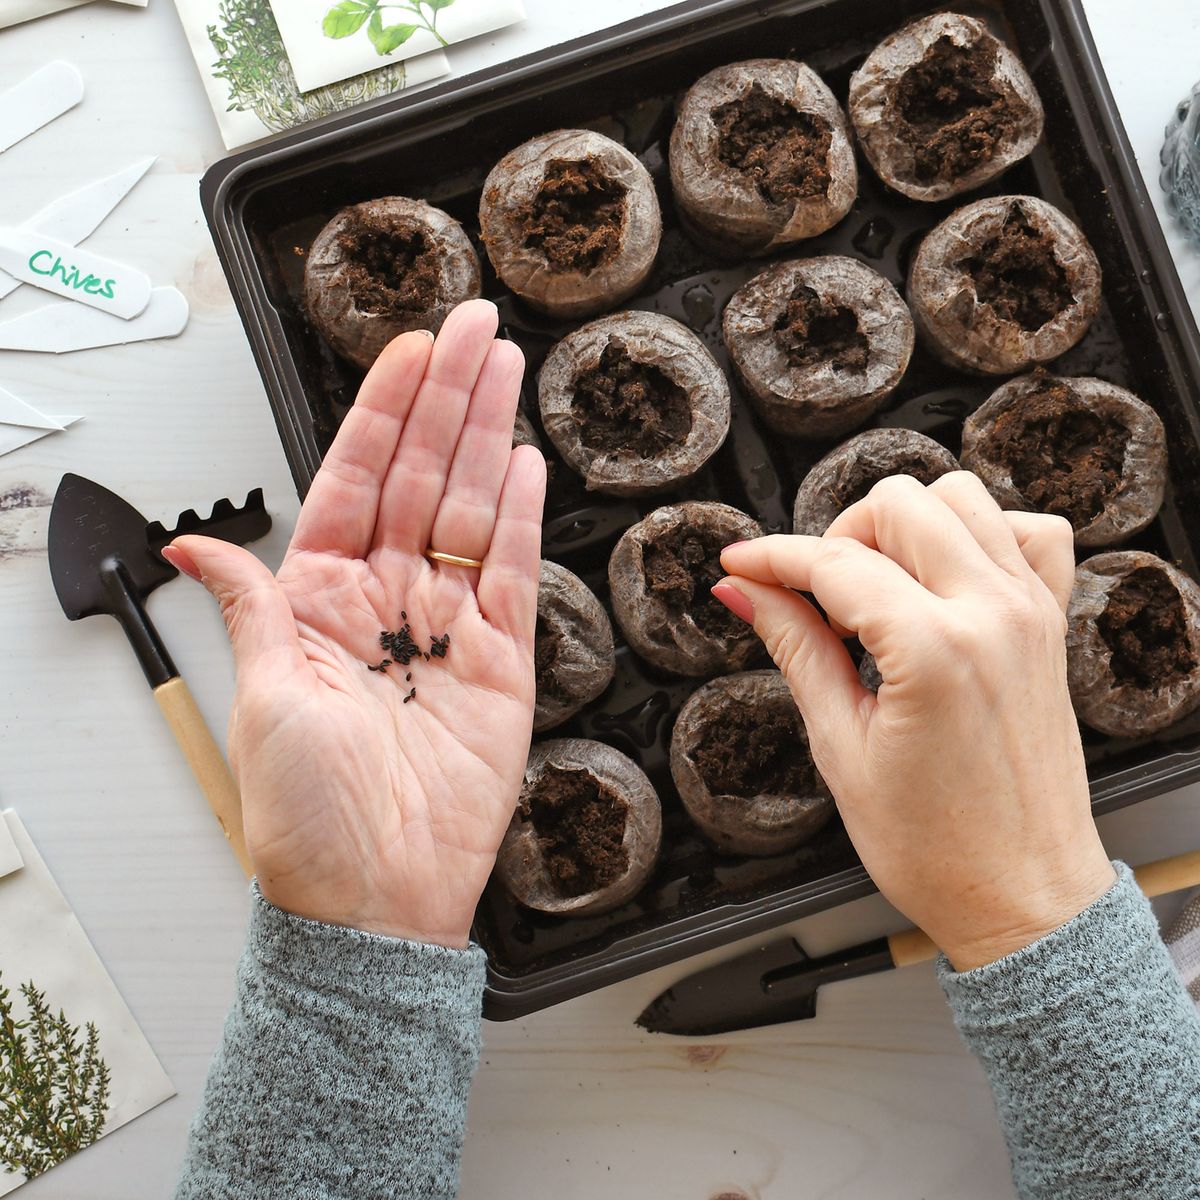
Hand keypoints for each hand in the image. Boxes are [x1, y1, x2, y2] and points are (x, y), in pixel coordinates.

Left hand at [162, 300, 545, 947]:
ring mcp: (447, 627)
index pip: (353, 479)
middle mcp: (384, 602)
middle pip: (419, 477)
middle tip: (475, 329)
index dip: (383, 412)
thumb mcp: (262, 699)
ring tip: (506, 367)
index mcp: (318, 600)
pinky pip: (510, 572)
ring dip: (488, 436)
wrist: (376, 896)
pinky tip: (526, 461)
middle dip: (447, 399)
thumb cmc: (308, 817)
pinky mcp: (501, 660)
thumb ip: (249, 607)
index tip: (411, 352)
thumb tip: (190, 548)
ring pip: (469, 508)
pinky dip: (520, 514)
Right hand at [716, 471, 1114, 969]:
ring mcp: (1031, 614)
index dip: (771, 558)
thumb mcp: (841, 747)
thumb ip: (794, 648)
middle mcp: (993, 615)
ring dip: (904, 526)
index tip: (739, 565)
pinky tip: (942, 577)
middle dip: (838, 536)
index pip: (833, 563)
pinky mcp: (1050, 626)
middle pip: (900, 505)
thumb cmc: (936, 848)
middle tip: (812, 597)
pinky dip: (980, 532)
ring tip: (874, 586)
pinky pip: (1028, 533)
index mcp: (934, 651)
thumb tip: (744, 592)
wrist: (1023, 897)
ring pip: (962, 497)